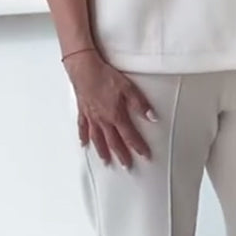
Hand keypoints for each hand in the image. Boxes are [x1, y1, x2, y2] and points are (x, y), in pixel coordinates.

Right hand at [63, 50, 155, 167]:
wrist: (84, 68)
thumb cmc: (105, 76)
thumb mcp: (128, 88)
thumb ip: (140, 104)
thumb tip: (152, 117)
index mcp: (116, 115)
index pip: (130, 136)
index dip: (139, 147)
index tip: (145, 156)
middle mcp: (103, 120)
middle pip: (114, 142)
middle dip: (121, 155)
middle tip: (126, 166)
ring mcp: (91, 117)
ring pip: (97, 139)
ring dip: (102, 151)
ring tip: (106, 162)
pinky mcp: (82, 111)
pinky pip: (82, 128)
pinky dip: (83, 137)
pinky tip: (84, 144)